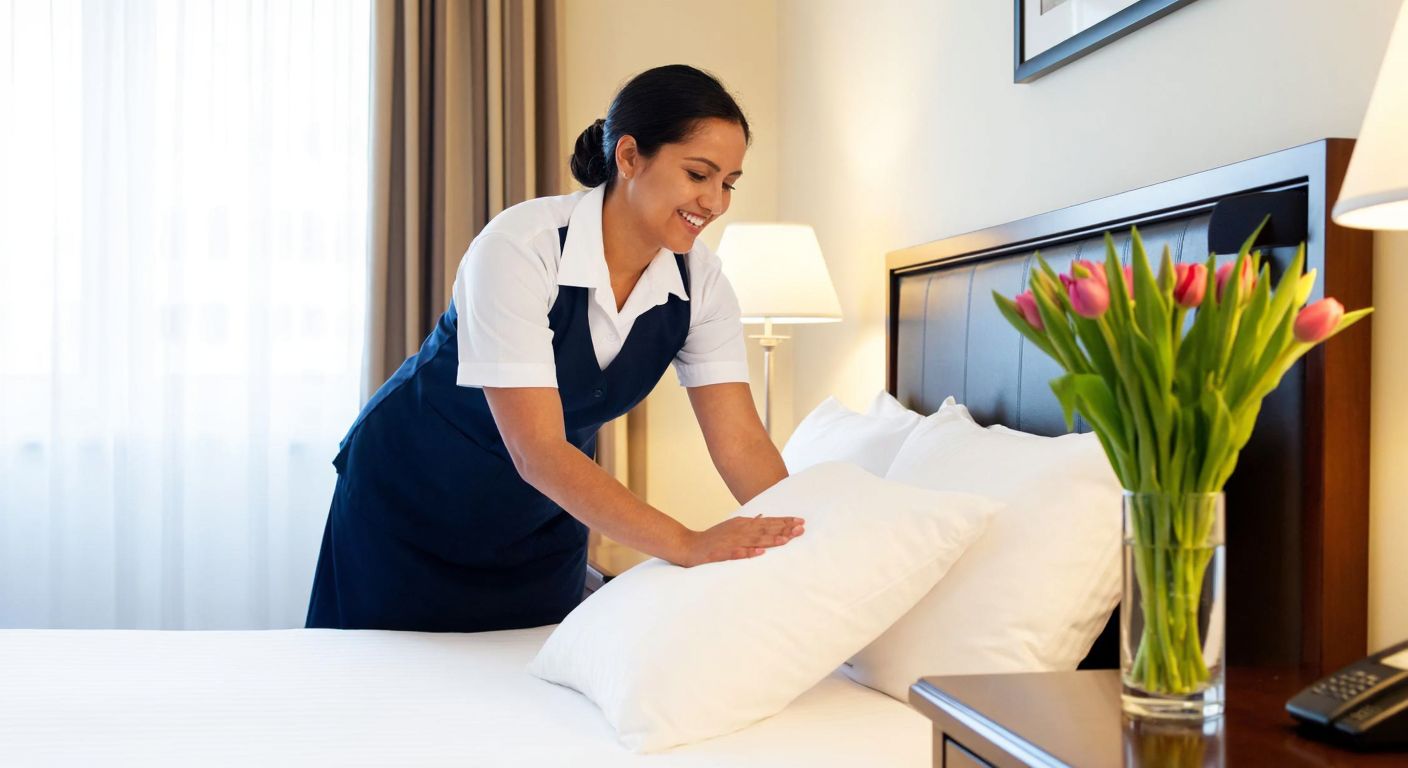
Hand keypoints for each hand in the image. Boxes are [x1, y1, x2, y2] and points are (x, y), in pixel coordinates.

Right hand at [673, 514, 805, 566]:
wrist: (689, 545)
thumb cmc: (714, 538)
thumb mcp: (733, 526)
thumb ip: (750, 523)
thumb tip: (765, 517)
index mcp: (743, 523)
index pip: (768, 522)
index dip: (784, 521)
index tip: (800, 522)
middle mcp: (739, 530)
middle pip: (765, 529)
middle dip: (784, 529)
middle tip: (801, 529)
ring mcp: (731, 541)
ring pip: (754, 540)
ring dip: (771, 540)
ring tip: (786, 540)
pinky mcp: (722, 553)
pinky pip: (738, 553)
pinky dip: (749, 553)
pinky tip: (760, 553)